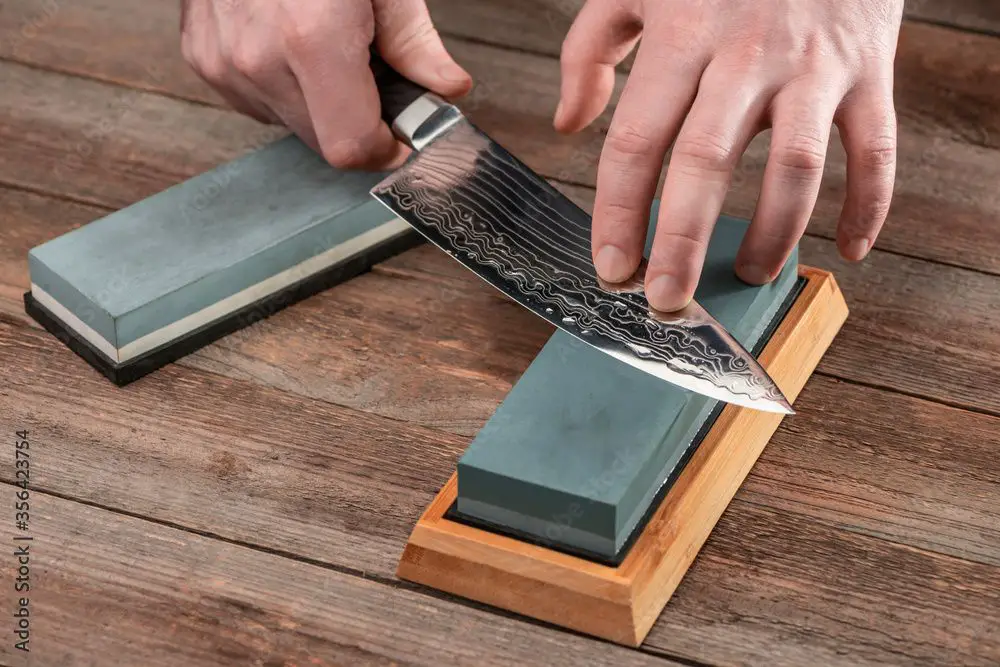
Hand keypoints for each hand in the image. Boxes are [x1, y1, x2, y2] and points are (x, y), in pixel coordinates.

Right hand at [181, 0, 471, 168]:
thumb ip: (415, 43)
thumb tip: (447, 89)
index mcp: (313, 39)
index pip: (349, 147)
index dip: (382, 151)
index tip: (399, 140)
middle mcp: (259, 59)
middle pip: (322, 143)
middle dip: (356, 123)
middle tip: (369, 76)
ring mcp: (224, 61)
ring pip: (290, 124)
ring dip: (318, 105)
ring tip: (325, 45)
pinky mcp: (203, 58)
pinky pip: (257, 101)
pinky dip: (283, 86)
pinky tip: (290, 42)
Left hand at [555, 0, 902, 310]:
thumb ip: (590, 50)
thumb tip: (570, 124)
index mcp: (680, 38)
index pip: (637, 141)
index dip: (619, 212)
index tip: (610, 266)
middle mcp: (744, 57)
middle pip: (706, 165)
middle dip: (682, 244)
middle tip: (666, 300)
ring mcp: (812, 67)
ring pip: (795, 169)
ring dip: (773, 236)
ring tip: (750, 276)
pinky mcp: (868, 73)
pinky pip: (876, 150)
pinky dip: (870, 205)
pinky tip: (847, 249)